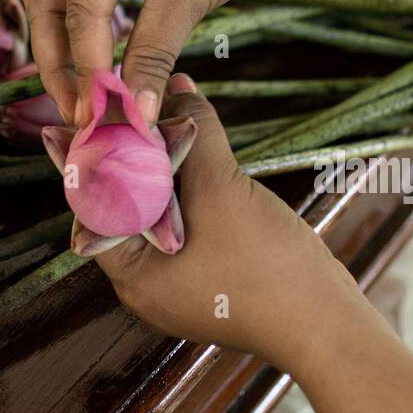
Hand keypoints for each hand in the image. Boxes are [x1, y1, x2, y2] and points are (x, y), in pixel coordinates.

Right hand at [20, 0, 304, 125]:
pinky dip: (87, 21)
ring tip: (88, 93)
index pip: (78, 9)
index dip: (87, 69)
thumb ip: (152, 55)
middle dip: (57, 59)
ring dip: (67, 43)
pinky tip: (104, 58)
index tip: (99, 119)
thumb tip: (134, 114)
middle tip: (79, 111)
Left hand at [95, 75, 361, 373]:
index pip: (94, 205)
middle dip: (127, 155)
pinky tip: (195, 149)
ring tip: (155, 116)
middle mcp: (148, 283)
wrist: (329, 327)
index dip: (90, 156)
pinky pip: (188, 222)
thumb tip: (179, 85)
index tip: (83, 115)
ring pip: (160, 211)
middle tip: (119, 107)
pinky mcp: (212, 274)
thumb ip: (195, 134)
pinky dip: (188, 186)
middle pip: (125, 206)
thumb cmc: (268, 270)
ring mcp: (181, 281)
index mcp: (133, 276)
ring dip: (162, 167)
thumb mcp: (223, 191)